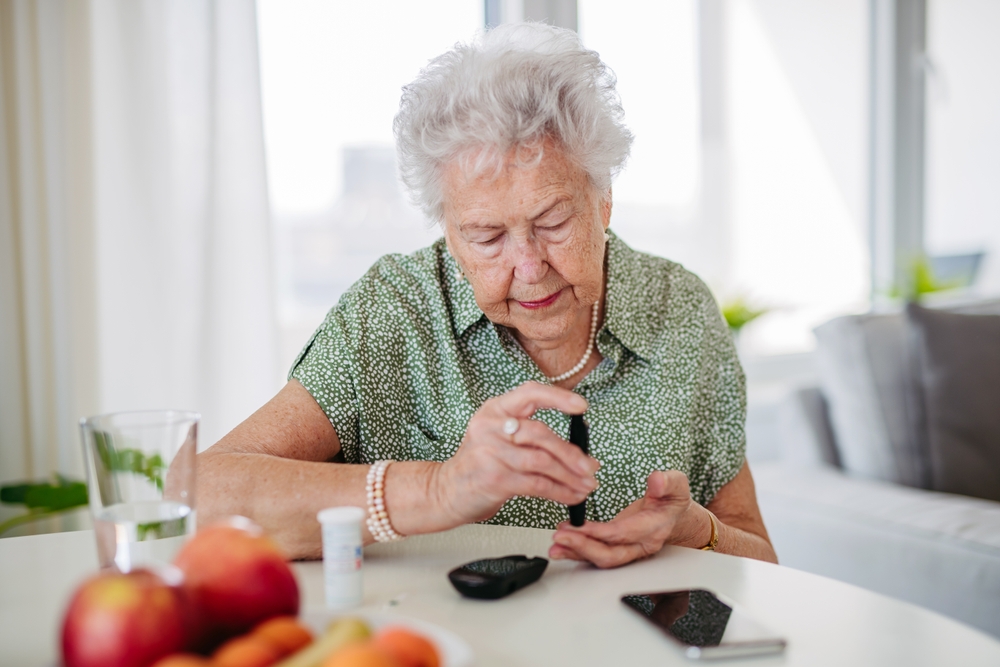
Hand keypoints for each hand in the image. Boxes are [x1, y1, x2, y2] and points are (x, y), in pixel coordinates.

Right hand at [431, 382, 599, 526]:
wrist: (446, 491)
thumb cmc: (480, 464)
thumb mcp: (499, 438)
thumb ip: (533, 437)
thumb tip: (581, 451)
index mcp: (494, 410)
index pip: (530, 393)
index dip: (558, 397)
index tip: (582, 406)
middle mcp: (491, 427)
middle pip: (541, 434)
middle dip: (571, 453)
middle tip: (591, 466)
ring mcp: (491, 453)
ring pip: (542, 462)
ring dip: (570, 476)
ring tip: (587, 485)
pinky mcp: (495, 479)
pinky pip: (537, 484)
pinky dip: (560, 492)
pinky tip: (571, 496)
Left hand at [548, 470, 711, 567]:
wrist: (675, 515)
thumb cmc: (673, 499)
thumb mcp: (677, 485)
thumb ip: (668, 482)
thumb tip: (656, 479)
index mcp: (654, 529)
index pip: (625, 534)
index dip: (601, 532)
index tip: (580, 526)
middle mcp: (641, 545)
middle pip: (611, 555)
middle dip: (583, 547)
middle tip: (561, 536)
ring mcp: (629, 550)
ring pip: (601, 558)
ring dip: (576, 552)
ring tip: (555, 545)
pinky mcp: (617, 548)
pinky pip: (596, 554)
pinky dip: (577, 551)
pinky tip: (561, 545)